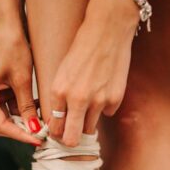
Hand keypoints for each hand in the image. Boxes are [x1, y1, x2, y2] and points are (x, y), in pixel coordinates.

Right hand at [0, 25, 41, 144]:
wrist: (8, 23)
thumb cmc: (11, 46)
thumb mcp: (22, 80)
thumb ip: (27, 106)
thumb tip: (33, 128)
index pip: (1, 125)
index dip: (20, 135)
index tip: (37, 139)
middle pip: (1, 124)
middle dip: (21, 129)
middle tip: (41, 134)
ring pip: (8, 114)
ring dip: (25, 118)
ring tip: (44, 119)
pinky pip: (11, 103)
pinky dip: (24, 107)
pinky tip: (39, 105)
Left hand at [48, 0, 139, 145]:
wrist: (108, 30)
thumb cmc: (82, 48)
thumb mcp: (62, 71)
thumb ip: (60, 97)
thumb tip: (59, 120)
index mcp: (59, 91)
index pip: (55, 127)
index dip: (57, 132)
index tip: (60, 131)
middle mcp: (77, 99)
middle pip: (72, 139)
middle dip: (70, 139)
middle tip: (72, 133)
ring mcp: (98, 101)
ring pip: (90, 128)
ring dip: (87, 122)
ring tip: (88, 103)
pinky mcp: (115, 99)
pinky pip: (106, 113)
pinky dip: (104, 107)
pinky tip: (103, 88)